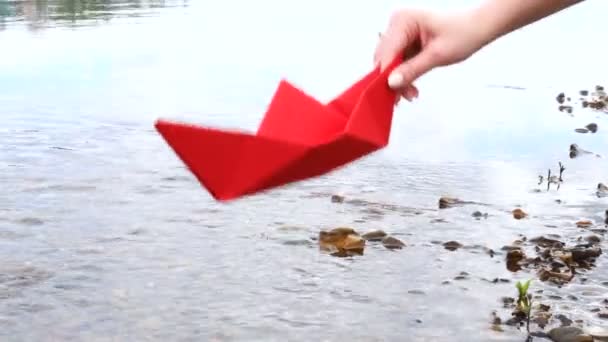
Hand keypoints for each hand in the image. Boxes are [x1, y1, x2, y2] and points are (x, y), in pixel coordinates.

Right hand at [374, 8, 490, 101]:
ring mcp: (400, 33)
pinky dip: (403, 76)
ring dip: (399, 80)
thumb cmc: (463, 33)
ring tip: (411, 94)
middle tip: (403, 97)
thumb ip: (412, 69)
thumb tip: (392, 82)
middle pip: (385, 58)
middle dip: (392, 80)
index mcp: (403, 20)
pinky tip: (411, 87)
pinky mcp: (405, 42)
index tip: (388, 93)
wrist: (478, 28)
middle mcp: (398, 23)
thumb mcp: (437, 55)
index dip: (386, 75)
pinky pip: (397, 63)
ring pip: (390, 63)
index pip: (387, 53)